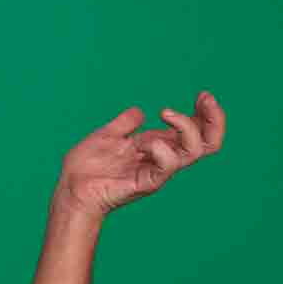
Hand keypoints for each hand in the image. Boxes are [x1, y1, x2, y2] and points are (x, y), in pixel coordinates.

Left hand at [56, 91, 225, 215]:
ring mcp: (156, 171)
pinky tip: (150, 143)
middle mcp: (162, 158)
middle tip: (204, 99)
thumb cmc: (85, 167)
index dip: (205, 114)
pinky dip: (164, 151)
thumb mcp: (107, 136)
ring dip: (186, 127)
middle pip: (207, 144)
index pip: (196, 132)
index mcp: (156, 146)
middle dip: (214, 120)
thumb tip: (140, 112)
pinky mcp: (146, 183)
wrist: (69, 188)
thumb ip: (125, 124)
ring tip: (164, 113)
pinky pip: (167, 167)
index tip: (202, 95)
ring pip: (194, 152)